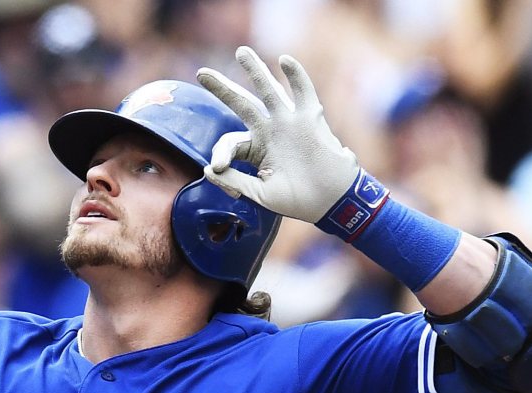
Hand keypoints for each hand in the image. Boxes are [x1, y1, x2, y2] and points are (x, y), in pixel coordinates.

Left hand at [197, 47, 358, 223]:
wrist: (330, 201)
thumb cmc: (297, 200)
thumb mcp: (258, 194)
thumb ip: (234, 181)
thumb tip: (207, 169)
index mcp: (256, 149)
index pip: (230, 142)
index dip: (220, 153)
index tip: (218, 168)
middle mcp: (270, 130)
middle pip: (241, 103)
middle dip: (222, 88)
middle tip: (201, 74)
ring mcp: (289, 122)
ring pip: (268, 90)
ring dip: (255, 70)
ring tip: (241, 52)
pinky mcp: (310, 118)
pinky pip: (303, 90)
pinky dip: (296, 75)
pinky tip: (284, 61)